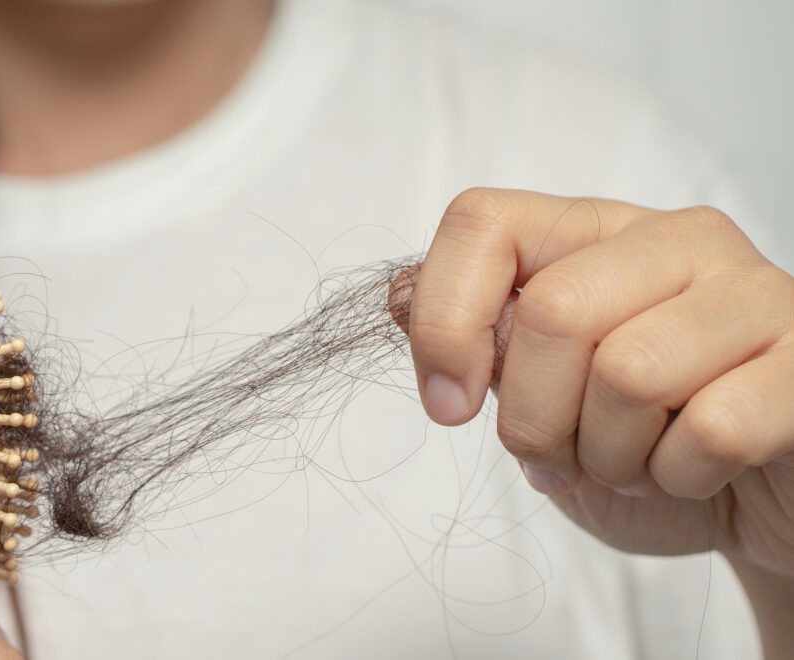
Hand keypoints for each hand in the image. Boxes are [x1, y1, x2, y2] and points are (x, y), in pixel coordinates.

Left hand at [390, 188, 793, 581]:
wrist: (751, 505)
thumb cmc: (641, 442)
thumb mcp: (538, 395)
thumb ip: (476, 342)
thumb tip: (398, 295)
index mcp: (595, 233)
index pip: (481, 222)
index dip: (444, 319)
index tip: (449, 403)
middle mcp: (676, 240)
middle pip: (552, 311)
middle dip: (536, 418)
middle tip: (568, 450)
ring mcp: (753, 294)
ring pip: (628, 373)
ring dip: (610, 456)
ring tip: (639, 457)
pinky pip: (709, 430)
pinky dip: (679, 479)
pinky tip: (699, 469)